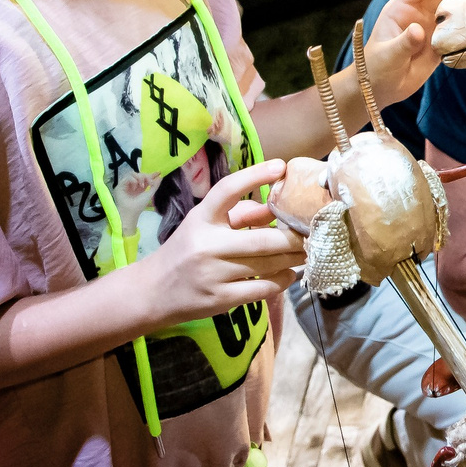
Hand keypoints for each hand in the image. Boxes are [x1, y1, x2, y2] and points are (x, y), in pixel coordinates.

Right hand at [126, 161, 298, 332]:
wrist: (153, 292)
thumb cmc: (186, 252)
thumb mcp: (205, 225)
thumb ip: (239, 214)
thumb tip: (277, 206)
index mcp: (201, 218)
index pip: (227, 190)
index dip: (255, 176)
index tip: (281, 167)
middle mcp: (207, 244)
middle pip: (262, 239)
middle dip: (292, 238)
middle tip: (312, 233)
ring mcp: (213, 274)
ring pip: (267, 264)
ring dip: (292, 259)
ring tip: (306, 252)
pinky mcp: (220, 299)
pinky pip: (262, 288)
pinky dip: (282, 280)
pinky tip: (289, 274)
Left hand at [362, 0, 457, 103]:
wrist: (381, 89)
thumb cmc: (376, 68)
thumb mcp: (387, 56)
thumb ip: (403, 43)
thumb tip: (418, 30)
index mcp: (401, 8)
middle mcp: (418, 13)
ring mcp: (430, 27)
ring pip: (452, 10)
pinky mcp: (440, 43)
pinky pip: (456, 31)